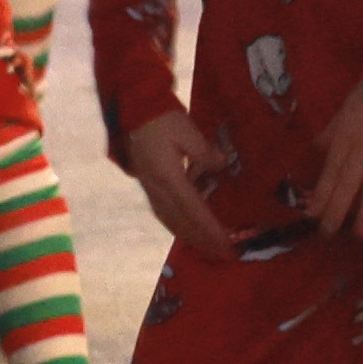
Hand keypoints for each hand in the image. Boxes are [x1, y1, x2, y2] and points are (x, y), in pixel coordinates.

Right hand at [118, 109, 227, 248]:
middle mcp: (157, 190)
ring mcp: (150, 190)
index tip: (228, 244)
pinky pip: (165, 213)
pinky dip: (179, 225)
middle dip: (203, 241)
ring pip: (171, 222)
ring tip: (209, 247)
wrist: (135, 110)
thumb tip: (222, 166)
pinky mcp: (148, 186)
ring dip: (191, 236)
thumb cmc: (163, 119)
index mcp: (168, 178)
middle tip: (224, 253)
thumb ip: (206, 154)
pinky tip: (189, 228)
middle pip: (181, 223)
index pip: (194, 211)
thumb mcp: (188, 132)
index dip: (211, 230)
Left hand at [301, 79, 362, 240]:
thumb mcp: (348, 106)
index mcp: (346, 135)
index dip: (320, 194)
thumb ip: (333, 129)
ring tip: (359, 234)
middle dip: (336, 210)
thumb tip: (317, 148)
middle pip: (348, 183)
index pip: (330, 170)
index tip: (311, 215)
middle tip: (328, 233)